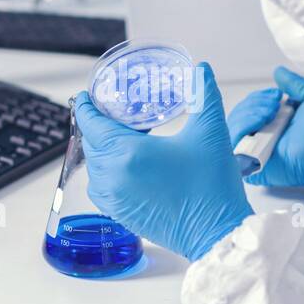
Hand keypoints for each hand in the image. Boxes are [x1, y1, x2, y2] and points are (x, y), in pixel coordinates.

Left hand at [75, 62, 252, 261]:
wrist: (217, 233)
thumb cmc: (212, 188)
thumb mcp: (211, 133)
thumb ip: (204, 95)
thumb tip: (202, 70)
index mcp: (127, 154)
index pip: (91, 123)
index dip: (87, 106)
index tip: (87, 96)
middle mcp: (112, 177)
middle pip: (91, 143)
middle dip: (99, 126)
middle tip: (116, 113)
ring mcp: (114, 199)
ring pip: (94, 166)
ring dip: (103, 149)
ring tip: (126, 138)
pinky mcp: (120, 215)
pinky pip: (101, 187)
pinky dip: (107, 172)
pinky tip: (129, 164)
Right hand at [226, 66, 303, 194]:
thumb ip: (294, 83)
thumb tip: (278, 71)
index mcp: (274, 124)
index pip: (249, 108)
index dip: (257, 98)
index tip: (276, 95)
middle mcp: (263, 138)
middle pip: (238, 116)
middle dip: (253, 104)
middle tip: (274, 105)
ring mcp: (256, 153)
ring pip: (232, 129)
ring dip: (247, 114)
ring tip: (270, 114)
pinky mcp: (251, 167)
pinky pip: (232, 147)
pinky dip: (241, 129)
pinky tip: (260, 124)